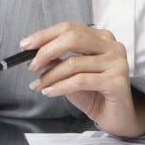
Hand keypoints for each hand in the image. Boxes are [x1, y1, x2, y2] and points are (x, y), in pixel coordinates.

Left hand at [23, 22, 144, 138]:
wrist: (118, 117)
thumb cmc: (95, 93)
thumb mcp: (71, 74)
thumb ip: (58, 61)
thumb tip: (35, 55)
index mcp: (101, 38)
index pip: (69, 28)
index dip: (45, 35)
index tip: (26, 45)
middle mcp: (111, 46)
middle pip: (73, 38)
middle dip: (46, 51)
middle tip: (32, 65)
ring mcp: (117, 62)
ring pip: (74, 62)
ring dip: (50, 75)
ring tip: (38, 85)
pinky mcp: (117, 81)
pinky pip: (81, 80)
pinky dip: (61, 86)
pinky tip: (50, 92)